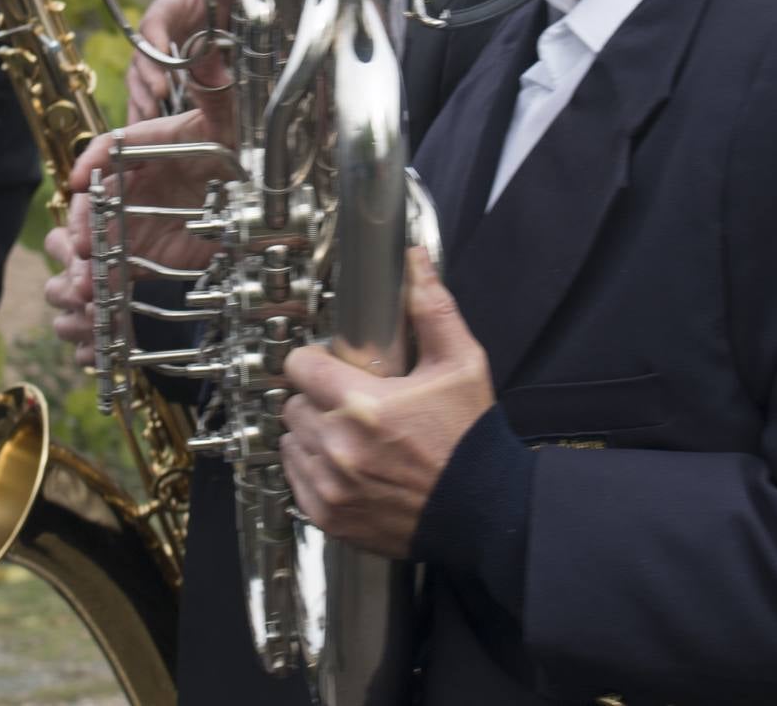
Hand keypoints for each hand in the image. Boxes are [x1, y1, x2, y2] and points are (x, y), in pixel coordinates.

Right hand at [43, 107, 235, 364]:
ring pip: (100, 238)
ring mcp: (138, 219)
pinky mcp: (147, 252)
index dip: (93, 162)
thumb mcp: (231, 121)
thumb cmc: (240, 150)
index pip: (111, 149)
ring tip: (83, 282)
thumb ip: (217, 92)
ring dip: (86, 260)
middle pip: (96, 199)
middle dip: (83, 222)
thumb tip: (211, 54)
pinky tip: (96, 299)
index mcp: (148, 146)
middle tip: (81, 242)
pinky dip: (105, 283)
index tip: (80, 181)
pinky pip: (118, 268)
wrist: (259, 201)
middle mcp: (136, 183)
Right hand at [128, 0, 236, 127]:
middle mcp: (154, 36)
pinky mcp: (160, 78)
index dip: (153, 40)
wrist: (222, 18)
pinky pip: (147, 96)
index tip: (158, 53)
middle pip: (141, 57)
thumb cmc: (219, 0)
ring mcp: (155, 60)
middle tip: (160, 94)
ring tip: (150, 118)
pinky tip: (144, 133)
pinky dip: (144, 113)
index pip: (153, 23)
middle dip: (148, 77)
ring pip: (139, 79)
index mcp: (166, 10)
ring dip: (142, 98)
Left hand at [279, 247, 494, 558]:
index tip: (332, 367)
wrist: (485, 512)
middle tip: (352, 404)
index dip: (315, 362)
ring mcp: (330, 486)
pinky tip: (348, 467)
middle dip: (318, 399)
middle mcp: (339, 447)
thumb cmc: (471, 440)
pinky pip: (295, 480)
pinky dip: (314, 471)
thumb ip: (431, 309)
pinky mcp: (328, 516)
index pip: (299, 366)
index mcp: (364, 405)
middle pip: (293, 404)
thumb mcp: (461, 365)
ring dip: (312, 435)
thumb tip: (415, 261)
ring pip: (291, 442)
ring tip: (351, 437)